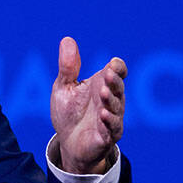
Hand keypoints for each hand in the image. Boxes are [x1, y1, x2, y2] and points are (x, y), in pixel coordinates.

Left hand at [50, 37, 125, 174]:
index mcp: (102, 84)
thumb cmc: (69, 113)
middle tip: (107, 75)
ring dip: (111, 100)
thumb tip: (67, 39)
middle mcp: (111, 99)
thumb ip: (68, 67)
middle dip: (114, 81)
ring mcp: (111, 117)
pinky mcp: (107, 136)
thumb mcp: (64, 88)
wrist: (68, 143)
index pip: (118, 71)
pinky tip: (103, 115)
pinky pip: (112, 128)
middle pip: (118, 87)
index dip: (118, 67)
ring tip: (103, 93)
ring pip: (116, 107)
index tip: (112, 64)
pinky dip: (109, 121)